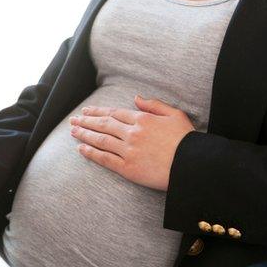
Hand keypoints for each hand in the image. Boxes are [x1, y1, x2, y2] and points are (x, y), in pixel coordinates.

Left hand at [69, 95, 194, 190]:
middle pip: (103, 125)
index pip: (114, 113)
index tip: (87, 111)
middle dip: (86, 121)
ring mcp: (128, 151)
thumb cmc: (187, 140)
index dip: (98, 111)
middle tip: (73, 120)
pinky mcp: (128, 168)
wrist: (193, 165)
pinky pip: (105, 159)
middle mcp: (132, 133)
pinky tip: (81, 148)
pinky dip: (91, 153)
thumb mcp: (175, 115)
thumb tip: (136, 98)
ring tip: (73, 131)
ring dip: (84, 134)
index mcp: (143, 119)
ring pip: (101, 140)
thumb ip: (154, 105)